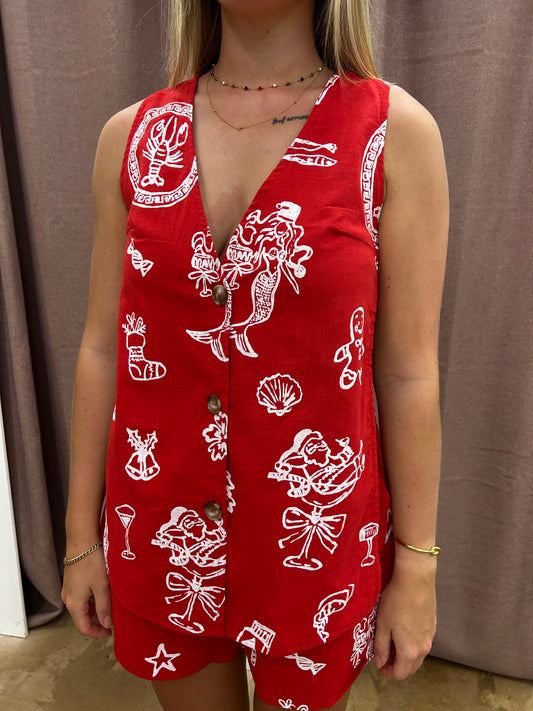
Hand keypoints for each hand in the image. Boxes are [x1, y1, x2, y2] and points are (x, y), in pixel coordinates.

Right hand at [61, 548, 112, 637]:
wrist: (81, 541)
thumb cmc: (92, 563)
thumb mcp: (102, 587)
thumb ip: (104, 607)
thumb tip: (106, 624)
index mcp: (74, 604)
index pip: (84, 627)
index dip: (97, 632)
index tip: (110, 632)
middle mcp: (68, 599)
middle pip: (82, 618)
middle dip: (97, 622)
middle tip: (113, 620)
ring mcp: (68, 589)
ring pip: (82, 607)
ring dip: (95, 610)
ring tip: (111, 607)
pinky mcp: (71, 581)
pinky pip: (81, 597)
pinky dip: (92, 600)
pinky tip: (103, 594)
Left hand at [373, 550, 436, 679]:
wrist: (416, 579)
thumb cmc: (396, 601)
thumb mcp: (382, 625)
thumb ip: (381, 647)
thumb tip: (380, 663)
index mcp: (409, 652)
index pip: (400, 674)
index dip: (387, 672)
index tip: (378, 663)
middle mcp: (423, 648)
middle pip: (411, 668)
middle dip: (397, 665)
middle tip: (384, 653)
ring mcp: (430, 637)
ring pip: (418, 655)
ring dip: (405, 654)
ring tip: (391, 640)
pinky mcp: (433, 626)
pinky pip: (423, 642)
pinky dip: (412, 644)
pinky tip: (403, 628)